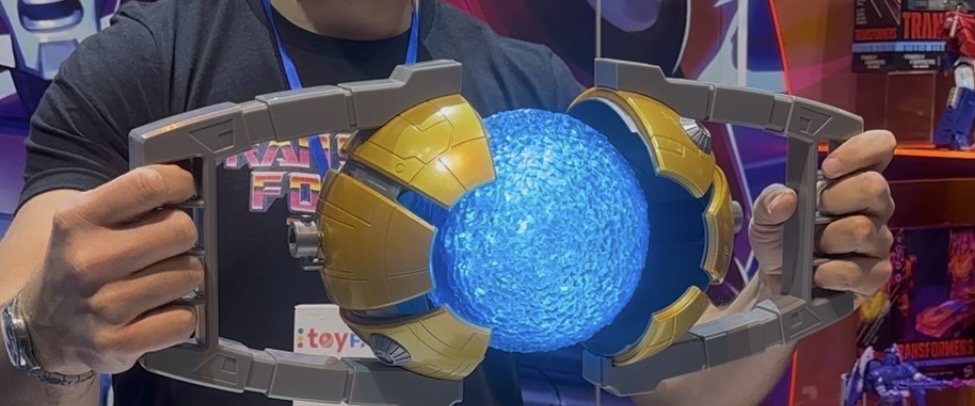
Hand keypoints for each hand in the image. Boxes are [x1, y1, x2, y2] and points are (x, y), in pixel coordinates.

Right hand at [17, 165, 200, 374]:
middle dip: (182, 238)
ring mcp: (104, 305)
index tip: (184, 190)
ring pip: (189, 275)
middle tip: (165, 248)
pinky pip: (184, 320)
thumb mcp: (87, 218)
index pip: (149, 184)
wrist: (44, 324)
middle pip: (182, 230)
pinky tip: (157, 311)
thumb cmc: (81, 262)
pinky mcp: (118, 342)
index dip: (180, 184)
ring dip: (183, 279)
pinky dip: (180, 317)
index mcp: (79, 219)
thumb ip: (130, 197)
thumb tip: (185, 181)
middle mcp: (89, 260)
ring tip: (156, 282)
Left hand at [749, 130, 895, 305]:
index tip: (829, 166)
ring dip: (829, 239)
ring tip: (813, 247)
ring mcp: (877, 240)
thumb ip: (769, 202)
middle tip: (815, 211)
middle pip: (875, 187)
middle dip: (836, 198)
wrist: (777, 281)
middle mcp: (872, 206)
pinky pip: (862, 270)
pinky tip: (817, 273)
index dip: (861, 150)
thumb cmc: (781, 239)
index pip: (879, 148)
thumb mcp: (764, 217)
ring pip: (865, 230)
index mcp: (850, 180)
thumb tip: (786, 198)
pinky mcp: (875, 274)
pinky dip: (832, 272)